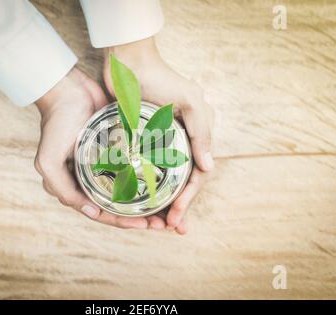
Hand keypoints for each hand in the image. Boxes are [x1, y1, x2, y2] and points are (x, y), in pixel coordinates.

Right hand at [34, 67, 166, 229]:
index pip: (101, 212)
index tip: (144, 225)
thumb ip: (64, 190)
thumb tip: (92, 213)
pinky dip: (149, 177)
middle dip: (141, 216)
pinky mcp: (119, 148)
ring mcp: (106, 163)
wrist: (69, 90)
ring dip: (148, 201)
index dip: (122, 222)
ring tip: (169, 208)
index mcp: (76, 185)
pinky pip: (136, 166)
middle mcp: (92, 178)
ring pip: (131, 189)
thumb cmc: (56, 125)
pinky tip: (165, 183)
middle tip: (162, 222)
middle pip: (120, 204)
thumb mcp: (49, 161)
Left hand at [104, 38, 214, 233]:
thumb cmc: (159, 79)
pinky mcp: (141, 142)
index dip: (190, 197)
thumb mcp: (189, 101)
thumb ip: (201, 132)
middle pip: (183, 181)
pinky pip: (148, 170)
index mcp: (196, 134)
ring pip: (166, 180)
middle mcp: (181, 142)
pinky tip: (143, 201)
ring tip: (159, 224)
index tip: (177, 216)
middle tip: (171, 228)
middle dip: (180, 207)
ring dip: (165, 202)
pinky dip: (148, 187)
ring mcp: (161, 144)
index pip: (198, 174)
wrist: (127, 65)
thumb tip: (208, 167)